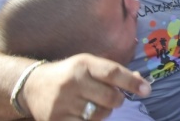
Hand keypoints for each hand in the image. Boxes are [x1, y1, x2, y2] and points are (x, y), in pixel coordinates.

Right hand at [22, 54, 150, 120]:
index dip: (132, 82)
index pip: (112, 73)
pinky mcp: (55, 120)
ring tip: (95, 105)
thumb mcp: (90, 65)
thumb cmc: (71, 74)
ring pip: (98, 114)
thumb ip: (115, 73)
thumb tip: (142, 83)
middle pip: (109, 97)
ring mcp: (63, 103)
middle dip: (117, 100)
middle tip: (114, 98)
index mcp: (83, 64)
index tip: (146, 90)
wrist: (33, 86)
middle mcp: (73, 82)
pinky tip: (85, 114)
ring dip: (104, 112)